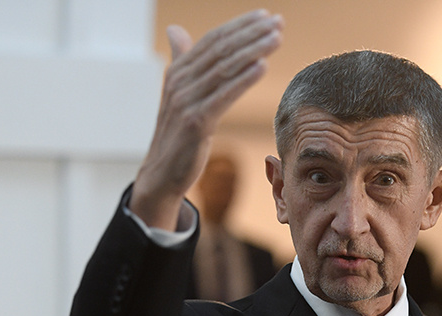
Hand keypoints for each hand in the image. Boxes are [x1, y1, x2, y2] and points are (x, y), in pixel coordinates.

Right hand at [130, 10, 282, 229]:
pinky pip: (223, 96)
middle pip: (221, 49)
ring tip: (277, 39)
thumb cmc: (177, 133)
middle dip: (251, 33)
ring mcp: (186, 101)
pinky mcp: (195, 122)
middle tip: (278, 22)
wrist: (163, 172)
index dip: (240, 26)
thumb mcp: (178, 93)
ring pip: (224, 69)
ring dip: (253, 51)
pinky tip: (262, 67)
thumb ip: (181, 60)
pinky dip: (243, 80)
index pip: (213, 40)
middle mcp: (180, 81)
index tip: (266, 16)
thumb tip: (175, 29)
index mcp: (178, 71)